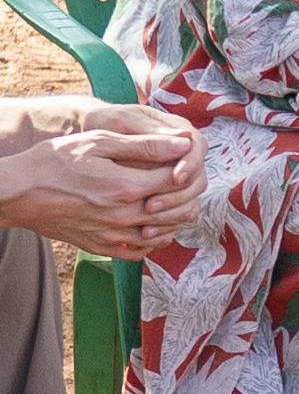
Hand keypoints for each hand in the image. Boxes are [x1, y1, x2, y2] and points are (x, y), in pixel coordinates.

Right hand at [0, 121, 206, 256]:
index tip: (179, 156)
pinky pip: (141, 251)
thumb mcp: (99, 142)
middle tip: (180, 176)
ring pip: (164, 233)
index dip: (186, 165)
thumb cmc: (55, 161)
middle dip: (185, 191)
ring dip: (173, 216)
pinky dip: (153, 238)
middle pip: (177, 209)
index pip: (178, 179)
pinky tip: (150, 221)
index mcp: (126, 187)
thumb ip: (144, 145)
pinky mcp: (101, 247)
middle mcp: (124, 216)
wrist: (18, 192)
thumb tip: (184, 143)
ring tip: (168, 197)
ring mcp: (113, 236)